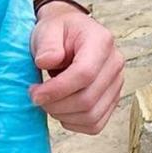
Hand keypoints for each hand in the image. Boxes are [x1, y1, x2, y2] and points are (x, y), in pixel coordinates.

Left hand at [29, 1, 123, 134]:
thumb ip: (47, 44)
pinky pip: (95, 124)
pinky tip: (60, 109)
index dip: (57, 89)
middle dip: (56, 105)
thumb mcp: (47, 29)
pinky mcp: (112, 100)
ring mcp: (116, 84)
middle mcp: (114, 64)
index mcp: (101, 42)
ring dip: (63, 115)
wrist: (70, 33)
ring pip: (92, 116)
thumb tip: (46, 62)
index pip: (84, 74)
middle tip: (36, 97)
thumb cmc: (58, 30)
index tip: (35, 93)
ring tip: (47, 101)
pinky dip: (74, 123)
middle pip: (88, 99)